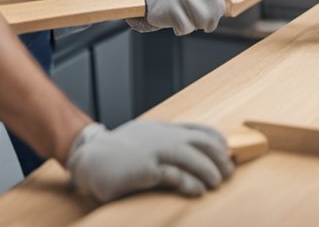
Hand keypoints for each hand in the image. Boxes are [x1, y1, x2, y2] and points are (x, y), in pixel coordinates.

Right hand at [66, 120, 233, 201]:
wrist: (89, 158)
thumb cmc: (119, 152)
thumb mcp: (146, 139)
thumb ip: (166, 143)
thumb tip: (191, 154)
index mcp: (164, 129)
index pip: (200, 130)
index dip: (218, 142)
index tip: (228, 153)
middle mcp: (162, 137)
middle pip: (202, 142)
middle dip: (220, 157)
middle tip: (229, 171)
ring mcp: (154, 151)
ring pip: (192, 157)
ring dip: (209, 170)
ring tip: (218, 182)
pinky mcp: (146, 169)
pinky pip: (174, 175)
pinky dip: (190, 182)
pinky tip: (198, 190)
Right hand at [129, 0, 243, 34]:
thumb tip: (222, 8)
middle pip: (216, 10)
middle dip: (211, 20)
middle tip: (198, 18)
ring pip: (203, 22)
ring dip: (195, 25)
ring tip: (185, 16)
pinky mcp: (172, 10)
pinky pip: (187, 29)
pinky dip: (181, 29)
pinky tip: (174, 20)